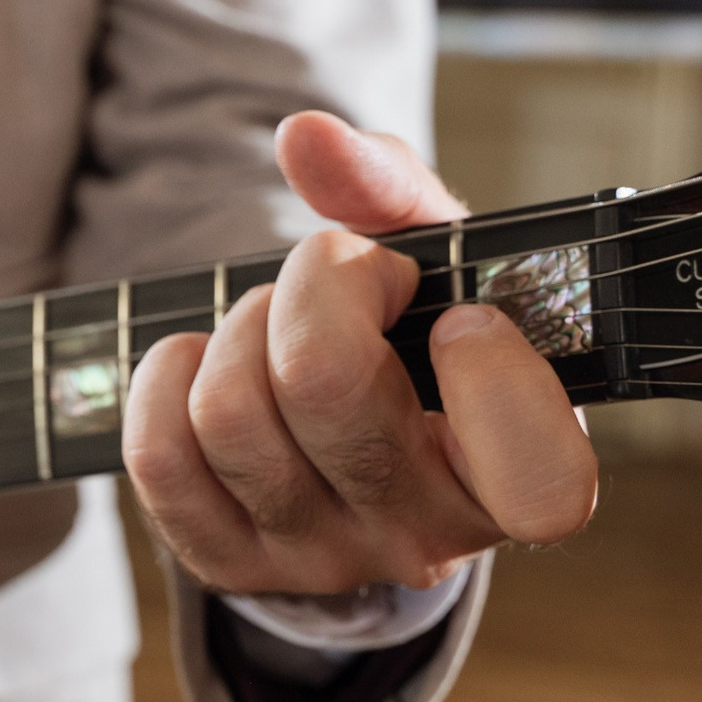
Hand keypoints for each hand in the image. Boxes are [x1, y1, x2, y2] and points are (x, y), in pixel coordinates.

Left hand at [123, 111, 597, 595]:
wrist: (353, 423)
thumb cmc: (419, 331)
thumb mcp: (438, 254)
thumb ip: (389, 187)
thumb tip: (304, 138)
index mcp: (519, 477)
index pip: (541, 485)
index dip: (492, 380)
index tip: (461, 316)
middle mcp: (425, 539)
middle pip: (324, 387)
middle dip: (315, 287)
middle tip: (339, 281)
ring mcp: (322, 561)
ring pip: (230, 415)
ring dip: (239, 328)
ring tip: (274, 323)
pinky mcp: (230, 564)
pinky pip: (160, 457)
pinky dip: (165, 378)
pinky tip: (203, 361)